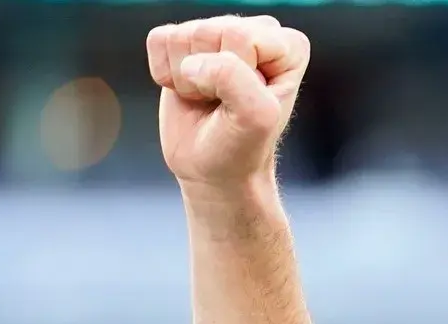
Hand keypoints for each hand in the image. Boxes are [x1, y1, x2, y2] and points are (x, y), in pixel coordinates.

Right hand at [147, 14, 310, 192]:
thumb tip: (193, 63)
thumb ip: (234, 79)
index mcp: (288, 46)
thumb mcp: (256, 118)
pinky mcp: (183, 43)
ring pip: (181, 36)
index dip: (235, 76)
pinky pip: (158, 40)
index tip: (244, 103)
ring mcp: (218, 34)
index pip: (242, 36)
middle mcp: (256, 32)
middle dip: (208, 77)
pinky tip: (188, 90)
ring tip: (207, 98)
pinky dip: (165, 73)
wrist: (213, 168)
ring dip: (186, 79)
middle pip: (208, 32)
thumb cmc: (242, 146)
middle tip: (222, 103)